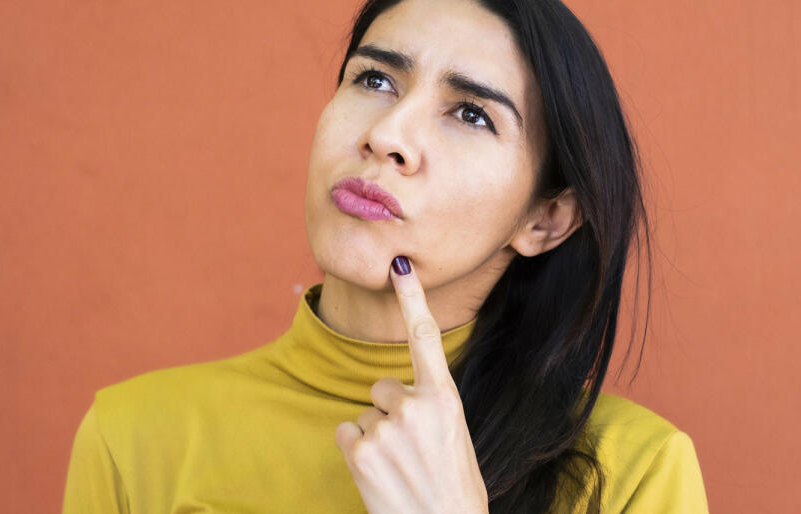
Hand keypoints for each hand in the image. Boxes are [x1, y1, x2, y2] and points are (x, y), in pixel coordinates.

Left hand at [334, 256, 489, 513]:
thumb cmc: (453, 488)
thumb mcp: (454, 437)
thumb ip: (429, 407)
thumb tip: (395, 393)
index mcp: (446, 399)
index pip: (426, 337)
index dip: (412, 297)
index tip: (400, 264)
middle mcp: (416, 406)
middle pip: (382, 387)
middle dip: (389, 411)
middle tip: (411, 450)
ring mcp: (385, 427)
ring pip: (365, 414)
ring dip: (375, 437)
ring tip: (399, 468)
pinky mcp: (360, 450)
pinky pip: (346, 432)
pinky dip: (356, 451)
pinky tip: (378, 473)